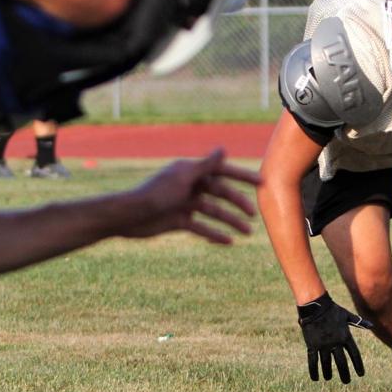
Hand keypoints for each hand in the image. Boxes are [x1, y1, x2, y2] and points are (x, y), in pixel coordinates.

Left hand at [118, 148, 259, 244]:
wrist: (129, 218)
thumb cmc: (154, 194)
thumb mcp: (182, 178)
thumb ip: (205, 166)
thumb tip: (223, 149)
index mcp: (190, 171)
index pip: (222, 171)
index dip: (242, 176)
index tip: (262, 183)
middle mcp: (188, 185)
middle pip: (220, 193)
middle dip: (237, 203)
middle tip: (253, 215)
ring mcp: (183, 203)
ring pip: (213, 212)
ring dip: (230, 221)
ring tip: (247, 233)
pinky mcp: (178, 220)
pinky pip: (200, 227)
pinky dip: (214, 234)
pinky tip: (229, 242)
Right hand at [296, 292, 371, 383]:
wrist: (315, 306)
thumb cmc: (332, 309)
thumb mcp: (347, 315)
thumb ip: (359, 322)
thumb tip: (372, 326)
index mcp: (346, 337)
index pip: (354, 355)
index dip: (358, 365)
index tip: (361, 374)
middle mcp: (336, 343)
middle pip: (342, 362)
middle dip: (344, 373)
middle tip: (346, 382)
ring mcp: (323, 345)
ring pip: (326, 363)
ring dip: (328, 373)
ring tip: (329, 378)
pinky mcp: (312, 345)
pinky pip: (313, 361)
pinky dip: (314, 370)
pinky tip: (316, 378)